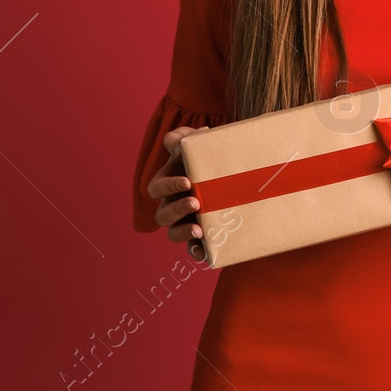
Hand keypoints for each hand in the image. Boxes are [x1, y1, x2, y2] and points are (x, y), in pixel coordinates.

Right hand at [145, 125, 210, 263]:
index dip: (169, 186)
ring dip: (183, 232)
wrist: (232, 166)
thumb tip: (180, 143)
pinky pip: (192, 247)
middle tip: (196, 202)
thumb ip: (183, 138)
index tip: (187, 181)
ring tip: (198, 230)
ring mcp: (186, 220)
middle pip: (163, 214)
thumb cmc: (207, 153)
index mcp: (168, 183)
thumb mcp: (196, 141)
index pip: (158, 187)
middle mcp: (173, 204)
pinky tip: (204, 253)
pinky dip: (196, 251)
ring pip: (173, 232)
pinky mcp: (201, 232)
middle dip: (177, 209)